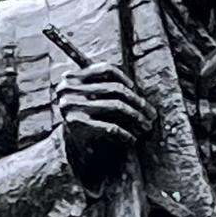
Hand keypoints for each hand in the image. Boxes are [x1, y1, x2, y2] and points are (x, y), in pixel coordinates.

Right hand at [56, 65, 155, 187]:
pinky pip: (111, 127)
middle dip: (138, 102)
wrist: (64, 148)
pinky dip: (126, 134)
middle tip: (151, 114)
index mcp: (72, 78)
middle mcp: (70, 90)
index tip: (135, 89)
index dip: (124, 78)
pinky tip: (133, 139)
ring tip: (146, 127)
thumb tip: (135, 89)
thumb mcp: (88, 98)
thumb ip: (104, 86)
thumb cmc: (83, 120)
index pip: (106, 69)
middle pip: (115, 89)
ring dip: (137, 117)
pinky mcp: (79, 126)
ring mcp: (73, 107)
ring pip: (116, 106)